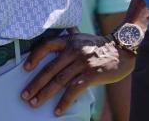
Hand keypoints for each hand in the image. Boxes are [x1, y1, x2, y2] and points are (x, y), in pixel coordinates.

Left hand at [20, 32, 134, 115]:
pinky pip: (74, 90)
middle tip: (25, 95)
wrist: (123, 49)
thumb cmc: (100, 46)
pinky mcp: (91, 74)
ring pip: (59, 81)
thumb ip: (70, 40)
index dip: (35, 57)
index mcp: (69, 40)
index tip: (25, 68)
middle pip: (50, 69)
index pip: (47, 45)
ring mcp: (82, 62)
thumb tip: (56, 45)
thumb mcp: (83, 38)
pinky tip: (58, 110)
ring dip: (45, 94)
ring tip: (35, 103)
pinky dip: (64, 102)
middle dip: (35, 84)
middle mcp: (74, 50)